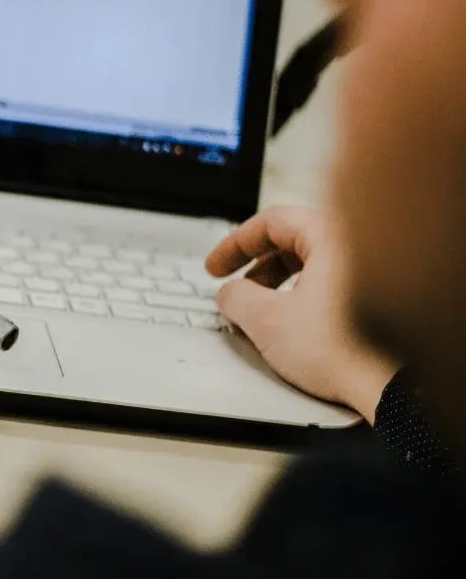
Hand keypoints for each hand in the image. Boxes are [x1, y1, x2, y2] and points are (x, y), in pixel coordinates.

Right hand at [205, 206, 397, 421]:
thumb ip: (235, 297)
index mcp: (331, 237)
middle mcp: (356, 247)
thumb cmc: (343, 348)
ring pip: (312, 263)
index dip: (235, 244)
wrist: (391, 386)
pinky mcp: (378, 298)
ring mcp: (370, 272)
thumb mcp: (267, 320)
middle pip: (292, 240)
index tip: (217, 266)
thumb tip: (229, 294)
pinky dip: (304, 293)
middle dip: (256, 266)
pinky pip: (332, 282)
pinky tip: (295, 321)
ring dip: (279, 282)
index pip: (272, 221)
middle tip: (236, 286)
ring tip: (263, 309)